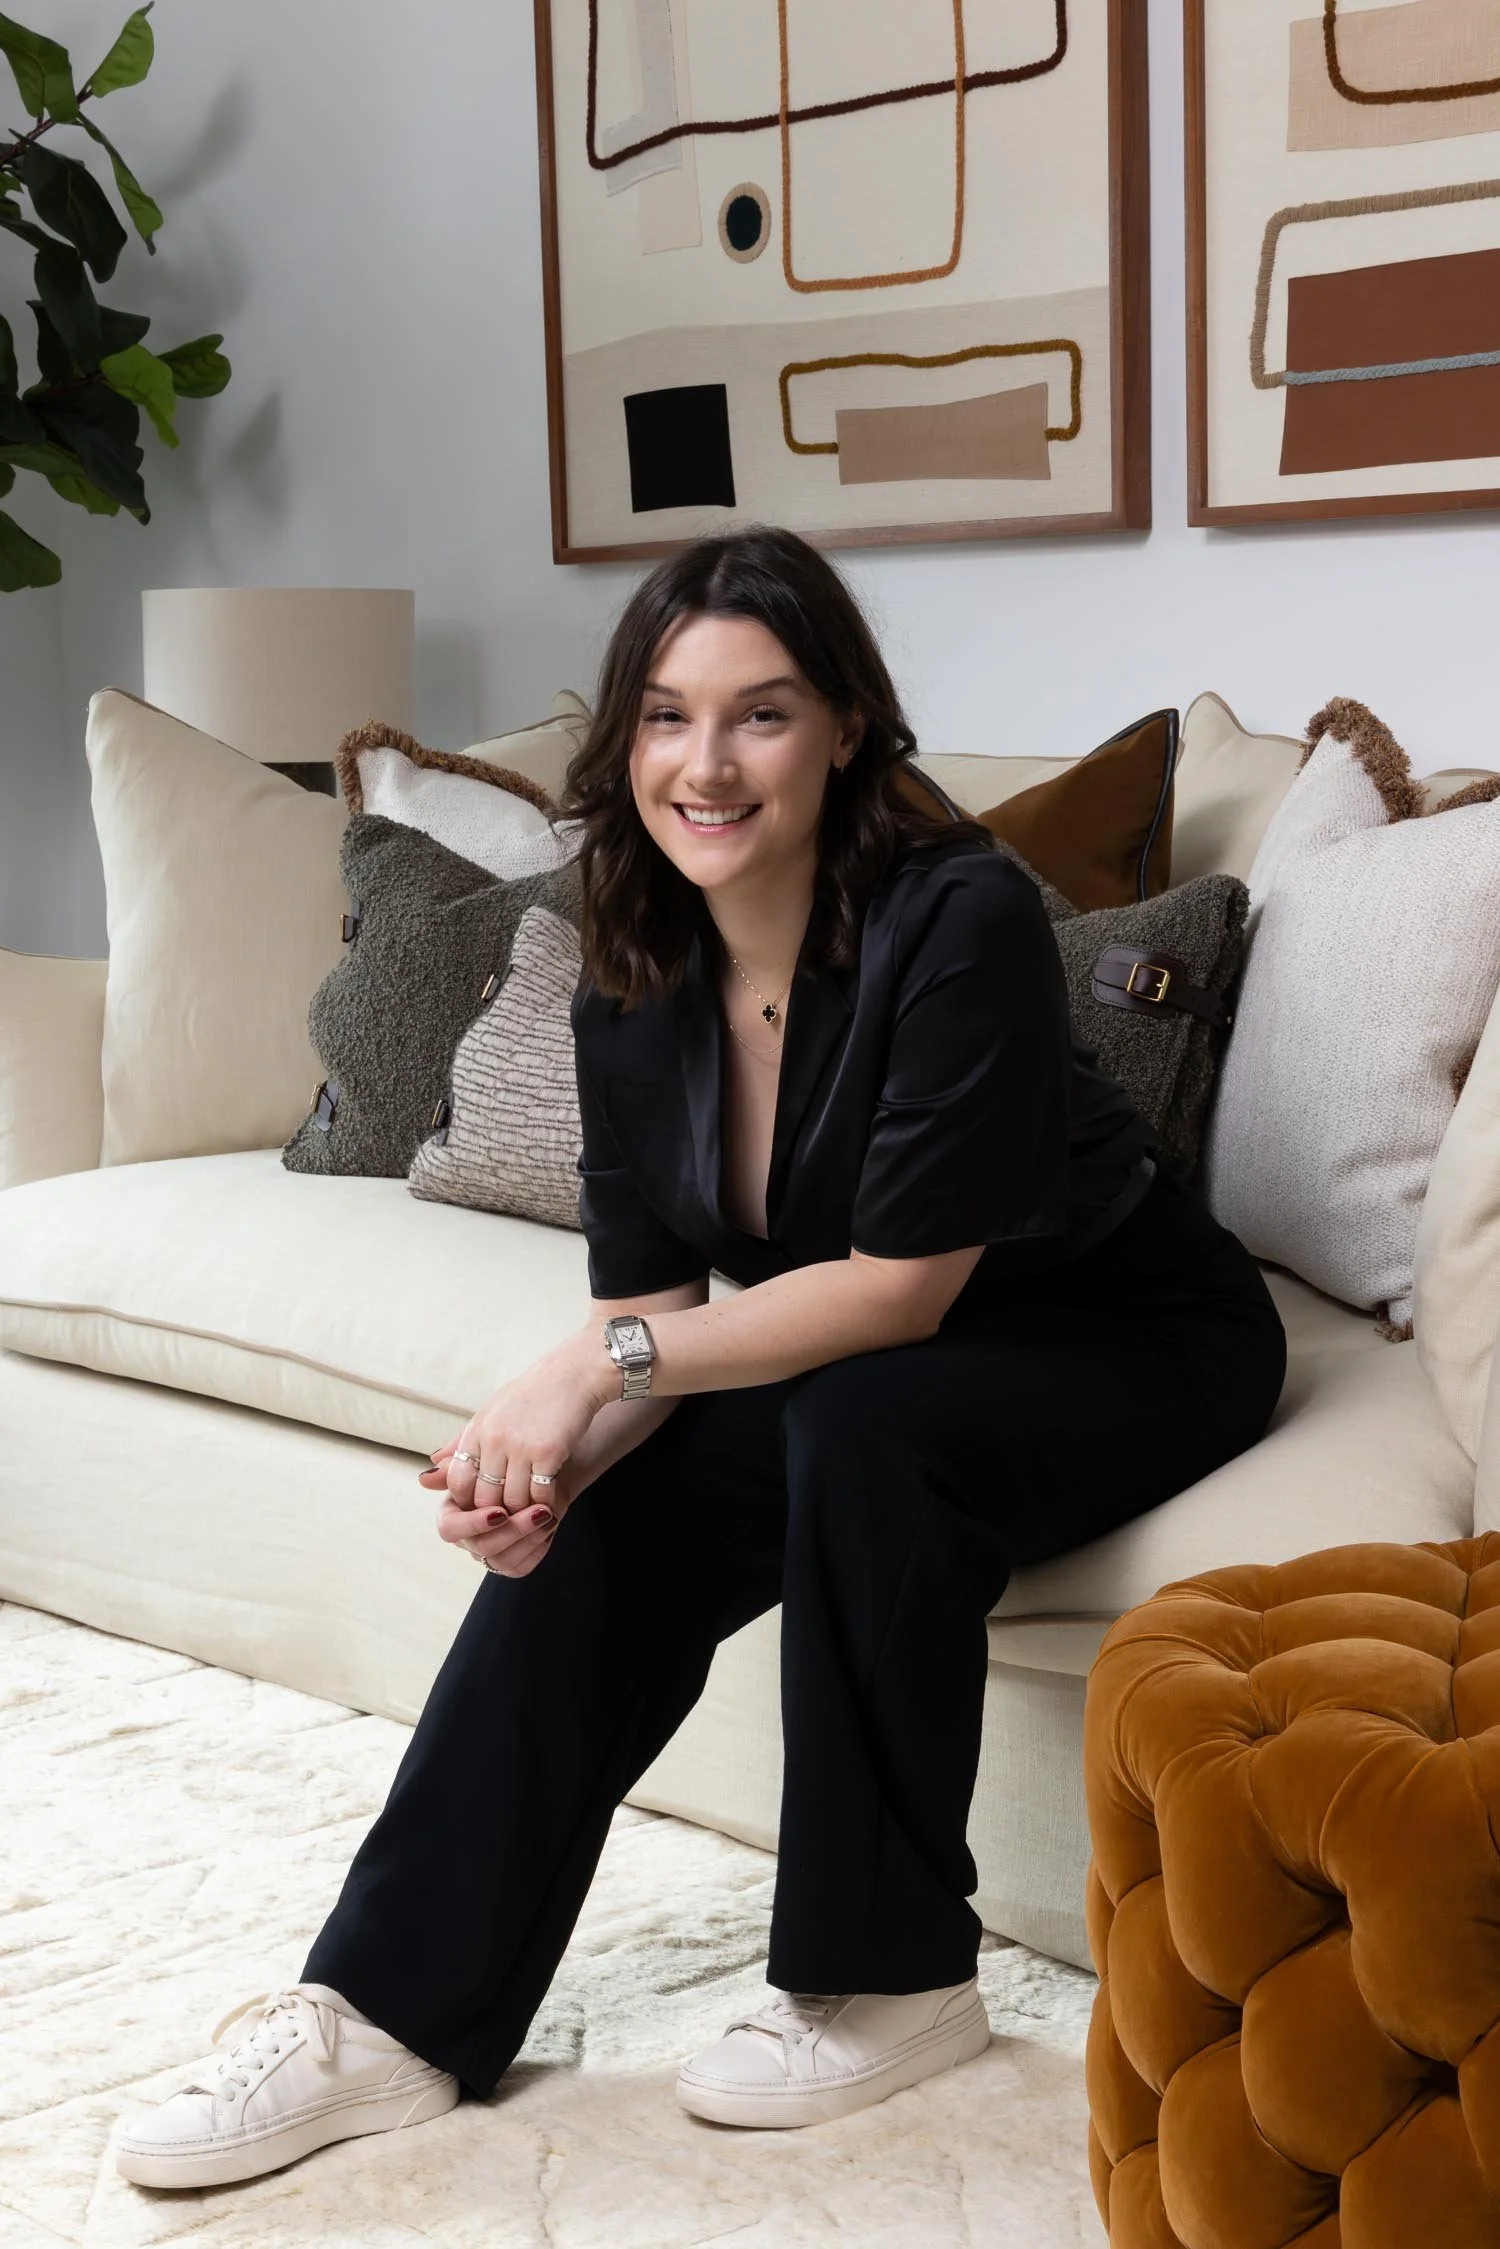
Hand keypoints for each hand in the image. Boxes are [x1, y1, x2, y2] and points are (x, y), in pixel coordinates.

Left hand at [417, 1332, 611, 1579]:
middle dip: (496, 1513)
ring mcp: (520, 1446)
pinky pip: (540, 1495)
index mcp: (477, 1429)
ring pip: (512, 1501)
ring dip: (523, 1513)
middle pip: (484, 1497)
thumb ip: (461, 1446)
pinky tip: (550, 1504)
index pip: (459, 1481)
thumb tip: (427, 1478)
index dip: (469, 1502)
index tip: (485, 1508)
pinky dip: (544, 1506)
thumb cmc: (533, 1395)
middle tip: (511, 1520)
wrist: (574, 1374)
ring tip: (531, 1515)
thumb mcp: (491, 1413)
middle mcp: (494, 1439)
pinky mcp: (548, 1452)